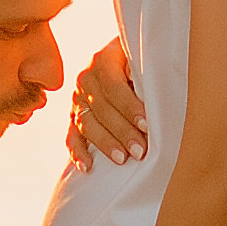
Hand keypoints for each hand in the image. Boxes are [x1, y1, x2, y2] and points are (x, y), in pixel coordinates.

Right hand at [66, 40, 146, 171]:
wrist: (123, 58)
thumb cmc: (141, 61)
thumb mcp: (144, 58)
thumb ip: (145, 74)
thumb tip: (154, 97)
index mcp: (103, 61)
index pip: (114, 88)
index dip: (130, 108)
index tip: (146, 125)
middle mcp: (86, 79)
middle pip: (101, 109)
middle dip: (122, 132)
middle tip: (140, 151)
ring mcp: (77, 99)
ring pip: (86, 124)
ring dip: (105, 143)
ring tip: (122, 159)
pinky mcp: (74, 116)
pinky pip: (72, 136)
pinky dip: (78, 153)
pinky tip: (88, 167)